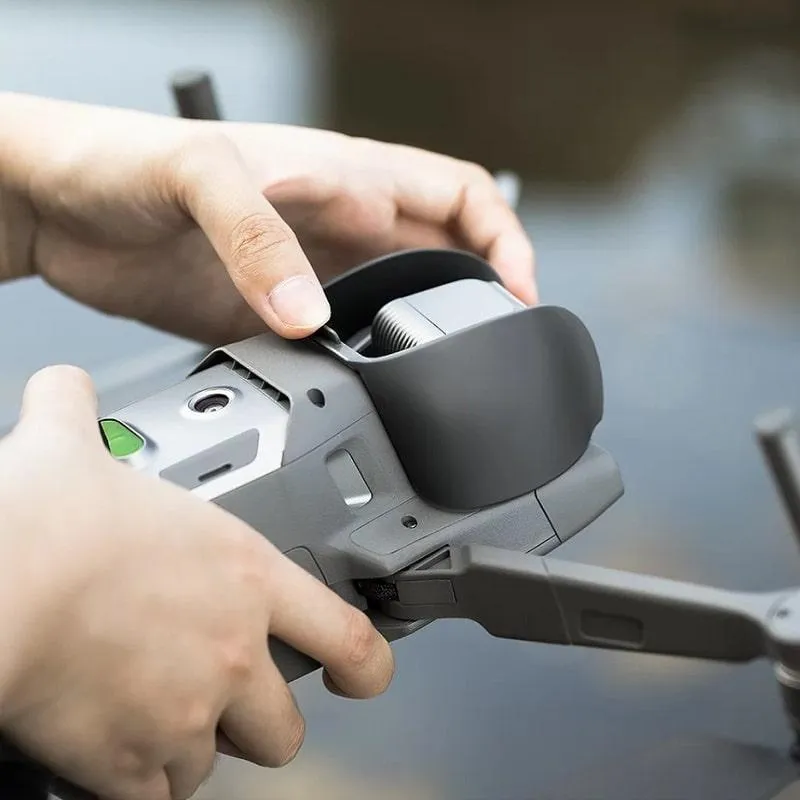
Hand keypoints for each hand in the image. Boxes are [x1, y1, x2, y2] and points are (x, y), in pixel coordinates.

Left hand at [0, 93, 535, 344]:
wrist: (55, 206)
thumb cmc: (119, 157)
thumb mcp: (201, 177)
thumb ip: (259, 241)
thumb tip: (311, 313)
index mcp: (343, 176)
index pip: (457, 196)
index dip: (503, 238)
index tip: (522, 291)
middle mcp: (336, 228)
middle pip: (437, 261)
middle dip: (475, 300)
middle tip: (492, 352)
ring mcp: (306, 276)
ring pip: (391, 311)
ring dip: (417, 343)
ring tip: (436, 384)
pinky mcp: (270, 317)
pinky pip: (335, 346)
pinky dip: (356, 369)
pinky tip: (358, 391)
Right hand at [0, 365, 393, 799]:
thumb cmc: (46, 521)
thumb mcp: (75, 446)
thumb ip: (81, 411)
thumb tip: (63, 390)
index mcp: (245, 576)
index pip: (343, 634)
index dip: (367, 663)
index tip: (365, 673)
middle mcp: (231, 652)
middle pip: (283, 725)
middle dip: (262, 720)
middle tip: (232, 699)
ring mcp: (185, 715)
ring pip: (214, 763)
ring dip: (193, 746)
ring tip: (157, 713)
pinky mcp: (127, 765)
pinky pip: (154, 798)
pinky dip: (140, 783)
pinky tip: (116, 752)